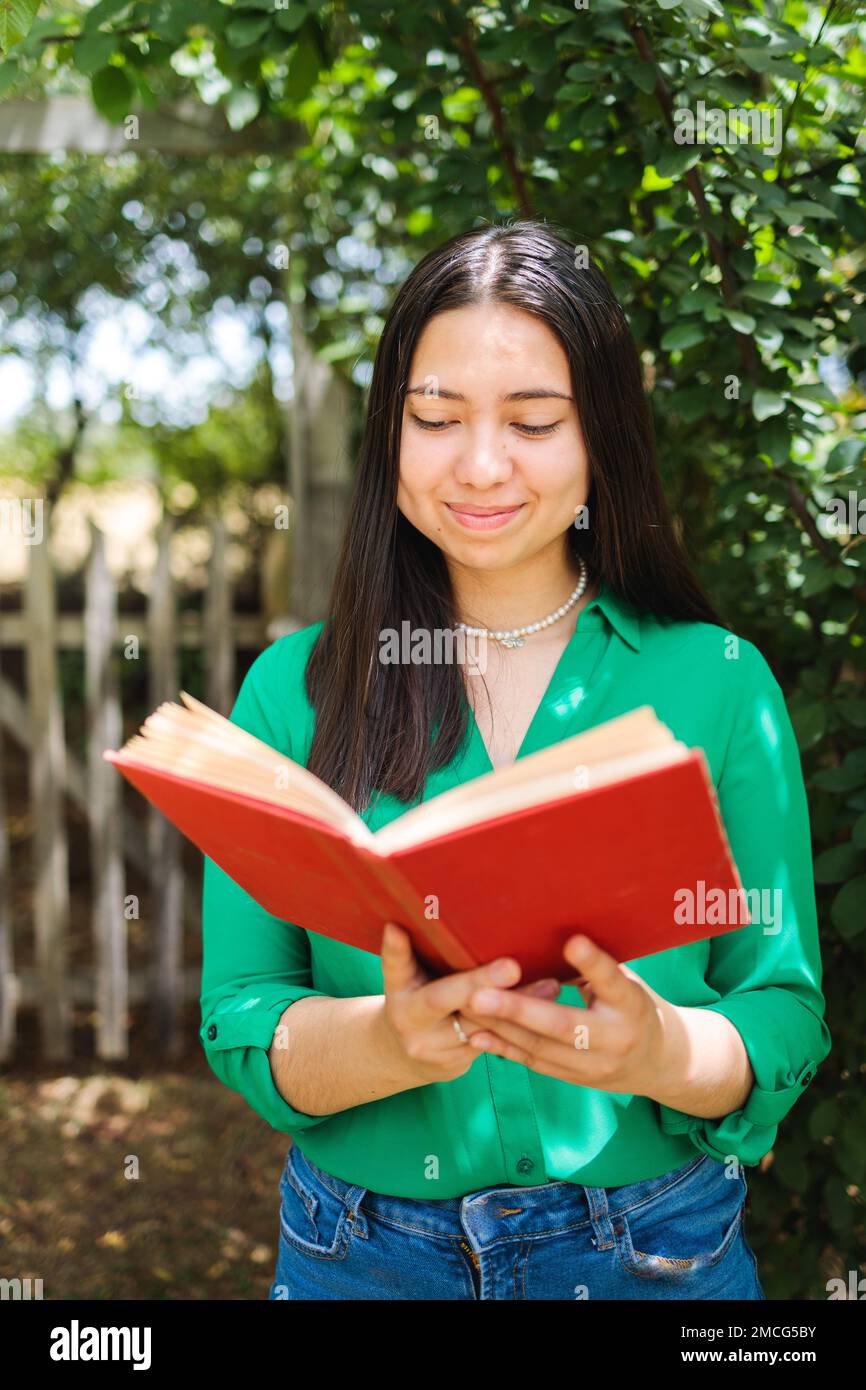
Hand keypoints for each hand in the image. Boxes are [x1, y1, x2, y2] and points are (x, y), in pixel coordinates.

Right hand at [379, 922, 559, 1085]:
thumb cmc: (410, 997)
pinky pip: (495, 1042)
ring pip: (481, 1025)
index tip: (397, 928)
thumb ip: (406, 953)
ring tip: (551, 986)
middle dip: (480, 982)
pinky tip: (551, 1010)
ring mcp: (436, 1049)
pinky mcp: (458, 1065)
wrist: (402, 1054)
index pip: (396, 968)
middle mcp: (412, 1024)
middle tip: (512, 967)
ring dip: (518, 1006)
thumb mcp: (402, 977)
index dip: (397, 950)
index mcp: (397, 993)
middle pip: (446, 999)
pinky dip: (522, 1025)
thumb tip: (406, 916)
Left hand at [459, 934, 671, 1098]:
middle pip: (562, 1024)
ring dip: (498, 1027)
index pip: (612, 981)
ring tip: (466, 1007)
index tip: (572, 941)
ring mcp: (594, 1065)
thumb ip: (595, 969)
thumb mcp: (626, 984)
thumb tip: (551, 935)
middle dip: (517, 1009)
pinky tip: (475, 1033)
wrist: (659, 1063)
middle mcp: (615, 1038)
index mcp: (632, 1004)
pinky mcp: (575, 1079)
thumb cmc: (635, 1006)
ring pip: (539, 1047)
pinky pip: (534, 1062)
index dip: (592, 962)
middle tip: (478, 994)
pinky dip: (503, 1048)